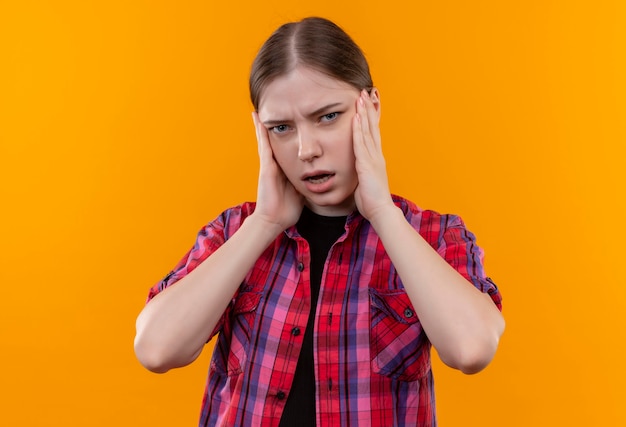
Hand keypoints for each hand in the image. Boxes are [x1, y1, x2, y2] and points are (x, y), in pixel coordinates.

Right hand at [251, 112, 303, 230]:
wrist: (275, 220)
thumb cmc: (287, 209)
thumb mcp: (302, 190)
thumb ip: (308, 181)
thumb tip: (320, 177)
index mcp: (285, 168)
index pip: (287, 146)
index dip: (288, 133)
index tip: (291, 120)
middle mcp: (275, 163)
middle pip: (276, 139)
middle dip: (275, 125)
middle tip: (272, 108)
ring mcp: (269, 164)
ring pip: (266, 139)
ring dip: (263, 124)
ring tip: (260, 108)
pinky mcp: (266, 166)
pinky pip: (264, 145)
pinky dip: (261, 132)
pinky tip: (259, 120)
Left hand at [352, 89, 394, 222]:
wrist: (380, 210)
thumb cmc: (371, 200)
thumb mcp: (365, 181)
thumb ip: (361, 172)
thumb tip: (356, 170)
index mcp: (375, 158)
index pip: (373, 133)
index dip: (370, 117)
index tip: (366, 103)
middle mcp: (376, 155)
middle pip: (372, 127)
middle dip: (368, 109)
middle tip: (364, 92)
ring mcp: (373, 158)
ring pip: (367, 131)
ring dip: (364, 114)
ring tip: (361, 98)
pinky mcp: (367, 165)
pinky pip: (361, 144)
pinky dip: (358, 130)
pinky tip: (355, 119)